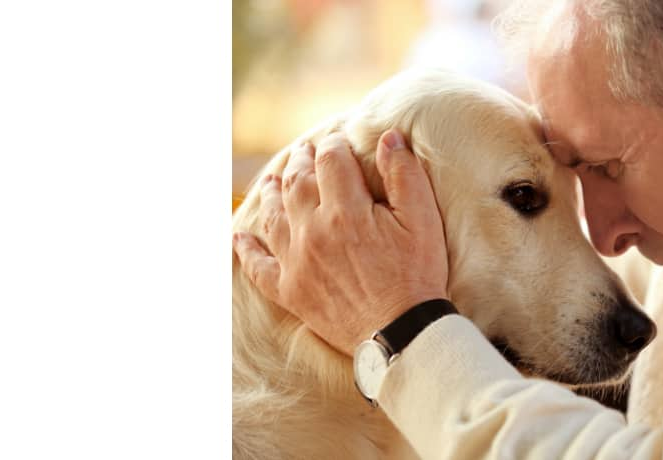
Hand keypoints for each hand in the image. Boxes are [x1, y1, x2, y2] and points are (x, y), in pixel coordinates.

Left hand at [232, 130, 448, 354]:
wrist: (401, 333)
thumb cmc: (418, 275)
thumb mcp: (423, 221)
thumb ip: (404, 175)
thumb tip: (388, 137)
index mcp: (346, 211)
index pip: (332, 160)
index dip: (335, 144)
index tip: (339, 140)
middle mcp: (313, 231)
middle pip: (297, 182)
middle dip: (301, 161)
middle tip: (304, 150)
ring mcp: (297, 262)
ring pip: (273, 217)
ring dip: (271, 193)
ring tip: (272, 179)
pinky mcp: (290, 291)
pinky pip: (258, 267)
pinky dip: (246, 251)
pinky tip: (239, 238)